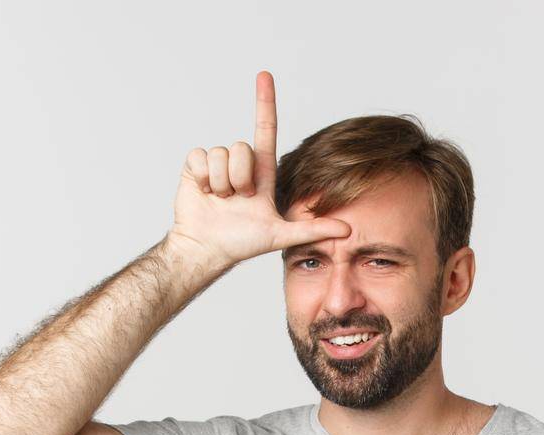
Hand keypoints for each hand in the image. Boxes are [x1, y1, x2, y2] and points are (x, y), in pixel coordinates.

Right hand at [168, 70, 351, 269]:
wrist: (207, 249)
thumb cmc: (242, 243)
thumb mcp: (281, 236)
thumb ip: (314, 230)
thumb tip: (348, 231)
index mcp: (261, 172)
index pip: (266, 129)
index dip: (265, 102)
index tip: (265, 76)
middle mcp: (239, 164)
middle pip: (242, 148)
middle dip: (240, 177)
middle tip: (238, 199)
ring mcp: (216, 164)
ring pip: (222, 153)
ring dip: (221, 181)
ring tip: (220, 200)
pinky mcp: (195, 166)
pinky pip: (200, 156)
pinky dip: (202, 178)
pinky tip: (204, 194)